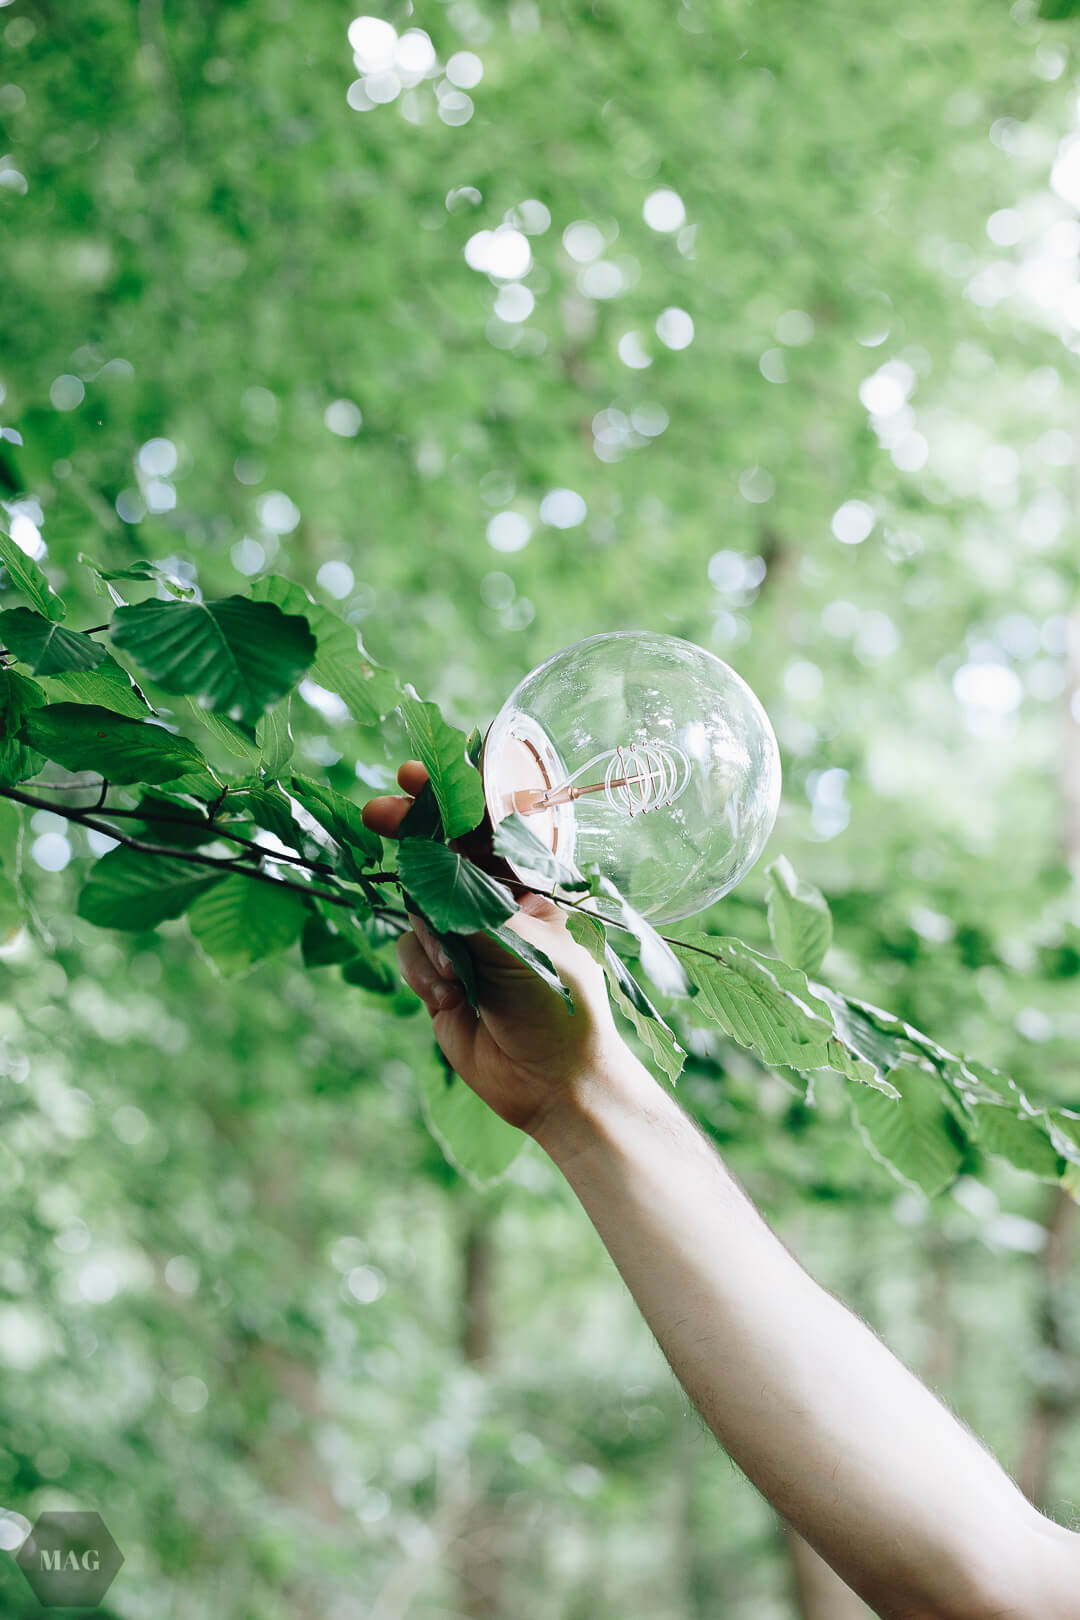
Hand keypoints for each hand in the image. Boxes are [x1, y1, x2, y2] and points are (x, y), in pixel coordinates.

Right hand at [361, 762, 627, 1134]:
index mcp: (532, 886)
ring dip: (429, 936)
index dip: (452, 797)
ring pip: (417, 907)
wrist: (553, 1084)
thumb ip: (469, 900)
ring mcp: (465, 940)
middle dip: (412, 837)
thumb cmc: (560, 1004)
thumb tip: (425, 865)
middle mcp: (496, 906)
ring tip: (453, 972)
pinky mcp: (439, 976)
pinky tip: (447, 996)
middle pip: (441, 857)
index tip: (416, 774)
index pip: (487, 828)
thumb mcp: (521, 940)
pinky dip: (422, 970)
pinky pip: (409, 950)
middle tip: (376, 813)